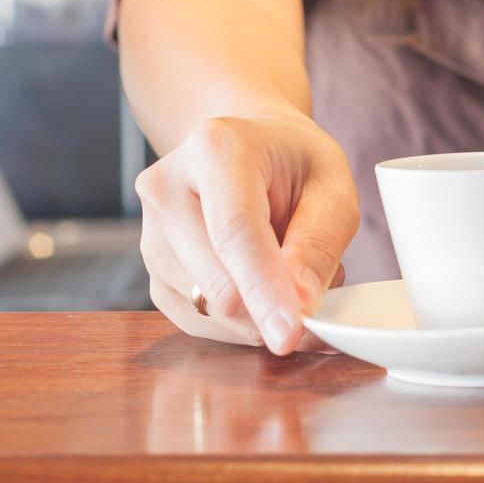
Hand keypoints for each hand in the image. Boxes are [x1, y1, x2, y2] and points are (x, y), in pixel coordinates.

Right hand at [136, 112, 358, 353]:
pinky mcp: (153, 273)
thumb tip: (299, 306)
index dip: (263, 289)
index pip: (235, 232)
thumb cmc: (295, 163)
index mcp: (215, 148)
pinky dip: (239, 324)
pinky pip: (198, 321)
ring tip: (289, 274)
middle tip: (319, 312)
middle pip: (215, 281)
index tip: (289, 334)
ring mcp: (152, 234)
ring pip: (207, 309)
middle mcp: (167, 189)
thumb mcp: (332, 188)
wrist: (250, 150)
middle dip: (270, 312)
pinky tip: (263, 293)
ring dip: (259, 314)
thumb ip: (318, 245)